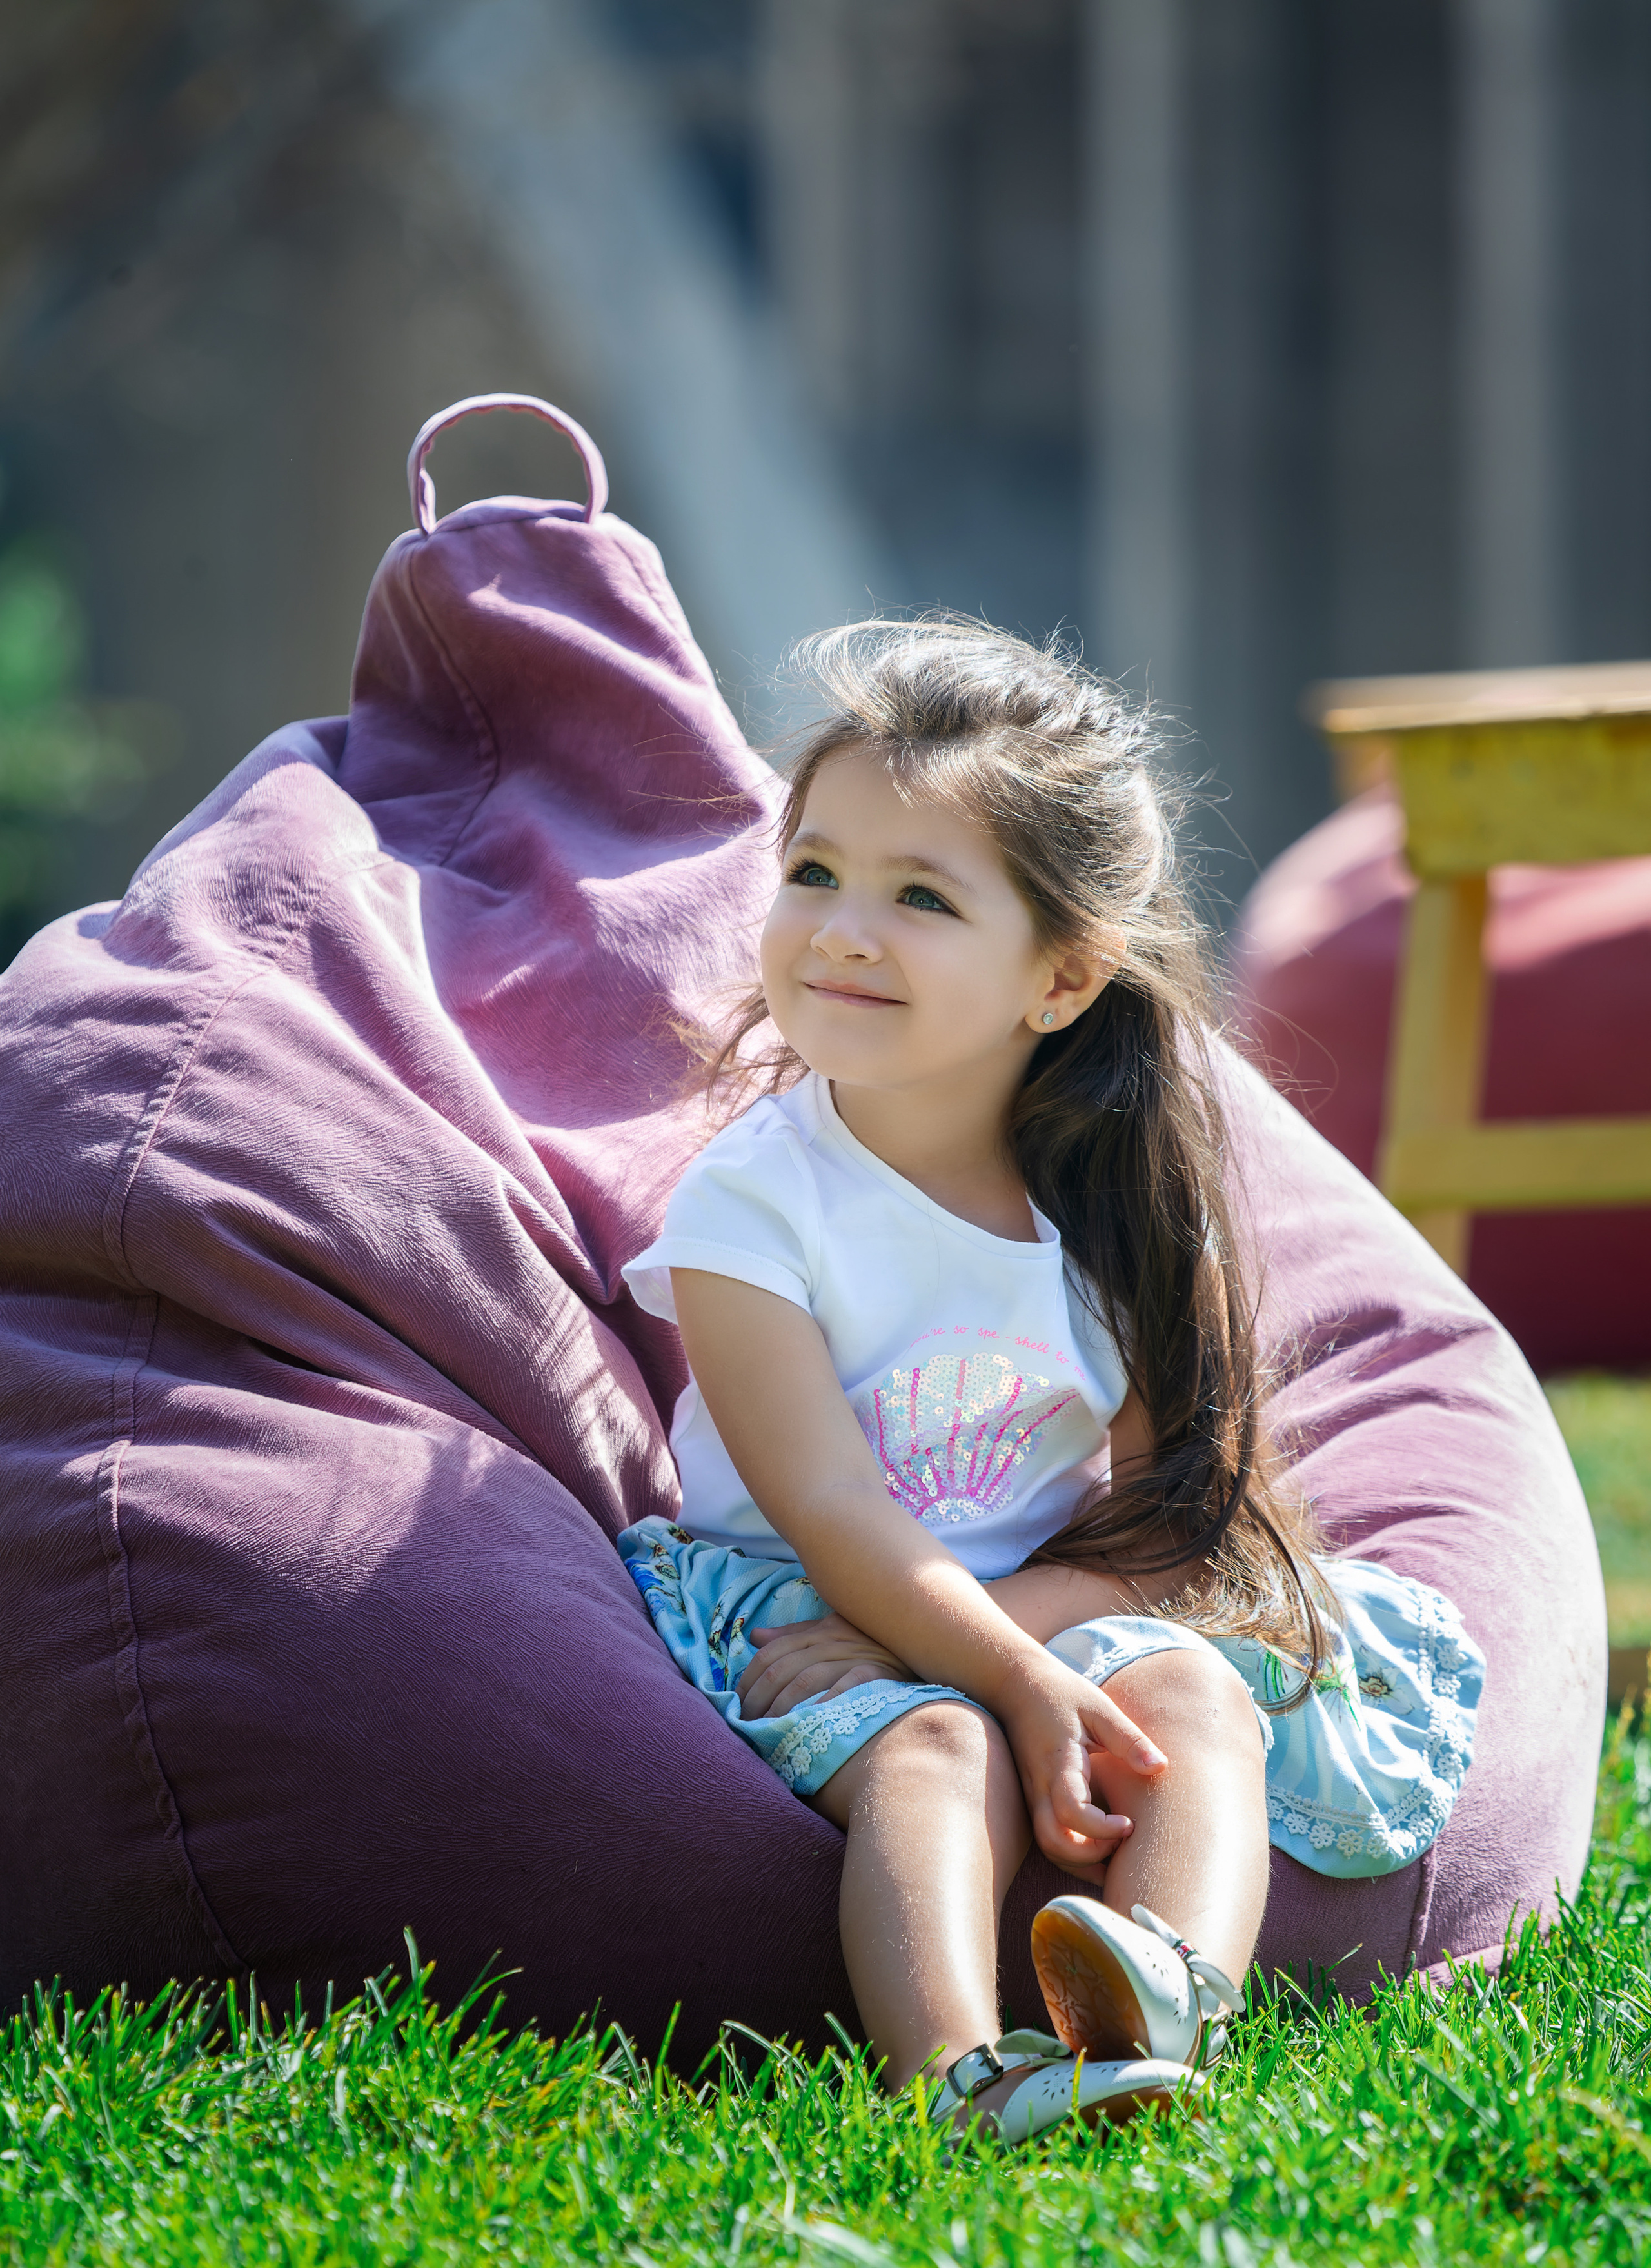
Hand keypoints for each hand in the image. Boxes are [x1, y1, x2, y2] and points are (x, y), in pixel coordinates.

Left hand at [736, 1613, 913, 1718]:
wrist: (929, 1656)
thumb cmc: (874, 1651)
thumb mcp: (835, 1634)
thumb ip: (795, 1636)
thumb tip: (756, 1636)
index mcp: (823, 1628)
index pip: (772, 1650)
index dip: (748, 1678)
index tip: (736, 1704)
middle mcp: (836, 1638)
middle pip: (782, 1667)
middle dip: (757, 1698)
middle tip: (746, 1725)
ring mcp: (857, 1656)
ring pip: (804, 1680)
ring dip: (780, 1708)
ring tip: (766, 1732)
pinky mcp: (877, 1675)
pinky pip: (842, 1690)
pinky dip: (821, 1707)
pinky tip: (806, 1725)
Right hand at [994, 1653, 1167, 1876]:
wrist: (1016, 1685)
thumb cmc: (1062, 1694)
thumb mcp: (1099, 1708)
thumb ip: (1128, 1738)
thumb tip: (1160, 1766)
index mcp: (1059, 1763)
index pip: (1071, 1810)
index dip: (1101, 1829)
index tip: (1130, 1823)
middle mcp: (1040, 1786)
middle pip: (1053, 1842)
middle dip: (1090, 1856)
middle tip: (1123, 1840)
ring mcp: (1032, 1796)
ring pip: (1048, 1846)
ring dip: (1081, 1861)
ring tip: (1116, 1850)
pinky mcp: (1033, 1800)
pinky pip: (1048, 1838)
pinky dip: (1073, 1853)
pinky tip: (1101, 1849)